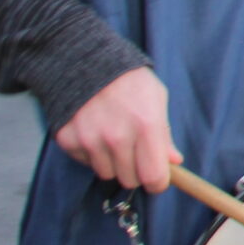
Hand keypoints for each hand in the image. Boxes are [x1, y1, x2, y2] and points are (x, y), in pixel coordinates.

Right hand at [55, 68, 178, 191]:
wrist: (86, 62)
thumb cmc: (130, 81)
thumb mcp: (156, 100)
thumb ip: (164, 134)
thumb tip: (174, 162)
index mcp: (146, 126)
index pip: (154, 177)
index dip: (158, 182)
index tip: (158, 178)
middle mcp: (117, 137)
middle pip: (130, 180)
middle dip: (136, 171)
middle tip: (135, 151)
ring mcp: (90, 140)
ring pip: (107, 173)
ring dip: (113, 162)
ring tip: (114, 136)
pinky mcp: (69, 141)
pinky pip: (86, 162)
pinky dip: (92, 153)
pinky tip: (95, 131)